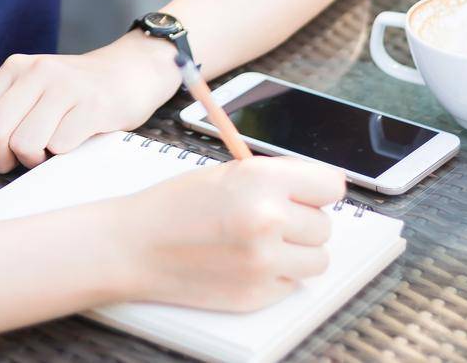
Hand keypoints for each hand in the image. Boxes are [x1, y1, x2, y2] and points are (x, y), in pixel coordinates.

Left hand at [0, 32, 182, 193]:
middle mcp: (35, 72)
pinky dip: (61, 155)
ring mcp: (65, 87)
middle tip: (18, 163)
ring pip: (25, 144)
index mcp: (14, 69)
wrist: (132, 71)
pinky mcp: (92, 105)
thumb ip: (1, 119)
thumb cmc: (77, 93)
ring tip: (50, 150)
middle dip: (0, 161)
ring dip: (34, 161)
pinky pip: (60, 146)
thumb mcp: (34, 95)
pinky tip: (73, 142)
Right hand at [109, 155, 345, 310]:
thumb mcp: (228, 172)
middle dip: (303, 221)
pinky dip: (277, 275)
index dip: (319, 189)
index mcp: (262, 180)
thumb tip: (316, 191)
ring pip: (318, 259)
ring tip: (264, 243)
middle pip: (325, 225)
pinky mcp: (258, 294)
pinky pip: (292, 284)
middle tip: (273, 219)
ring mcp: (265, 262)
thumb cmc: (174, 205)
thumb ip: (275, 180)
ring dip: (298, 252)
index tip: (312, 194)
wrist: (135, 246)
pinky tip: (246, 262)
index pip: (332, 185)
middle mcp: (269, 220)